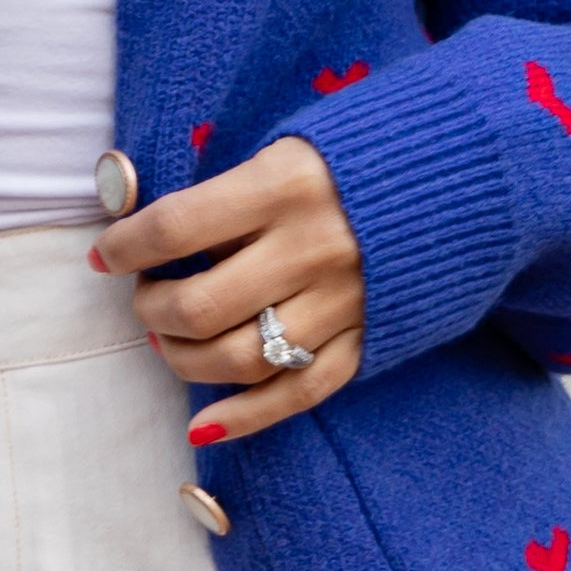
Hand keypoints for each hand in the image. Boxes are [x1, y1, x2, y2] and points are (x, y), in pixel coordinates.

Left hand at [94, 133, 364, 446]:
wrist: (464, 174)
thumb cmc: (356, 153)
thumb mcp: (287, 147)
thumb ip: (227, 191)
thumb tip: (143, 233)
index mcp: (285, 185)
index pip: (175, 227)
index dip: (125, 245)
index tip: (107, 253)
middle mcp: (312, 248)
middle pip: (200, 306)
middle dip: (151, 309)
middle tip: (145, 298)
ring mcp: (343, 301)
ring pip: (241, 359)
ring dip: (185, 361)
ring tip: (169, 342)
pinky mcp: (368, 338)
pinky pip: (299, 393)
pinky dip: (246, 416)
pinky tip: (205, 423)